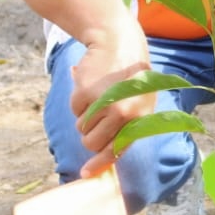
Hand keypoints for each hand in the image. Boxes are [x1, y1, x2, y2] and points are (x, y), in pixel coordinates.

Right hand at [69, 18, 156, 177]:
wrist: (119, 42)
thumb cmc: (130, 77)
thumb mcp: (139, 102)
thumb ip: (126, 127)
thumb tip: (103, 156)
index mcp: (140, 118)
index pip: (117, 149)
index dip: (99, 164)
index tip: (85, 173)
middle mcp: (123, 114)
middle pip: (92, 142)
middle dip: (89, 135)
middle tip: (95, 118)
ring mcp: (104, 104)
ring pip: (82, 127)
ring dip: (85, 116)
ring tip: (99, 96)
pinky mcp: (86, 92)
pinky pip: (74, 109)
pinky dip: (78, 100)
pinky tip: (92, 85)